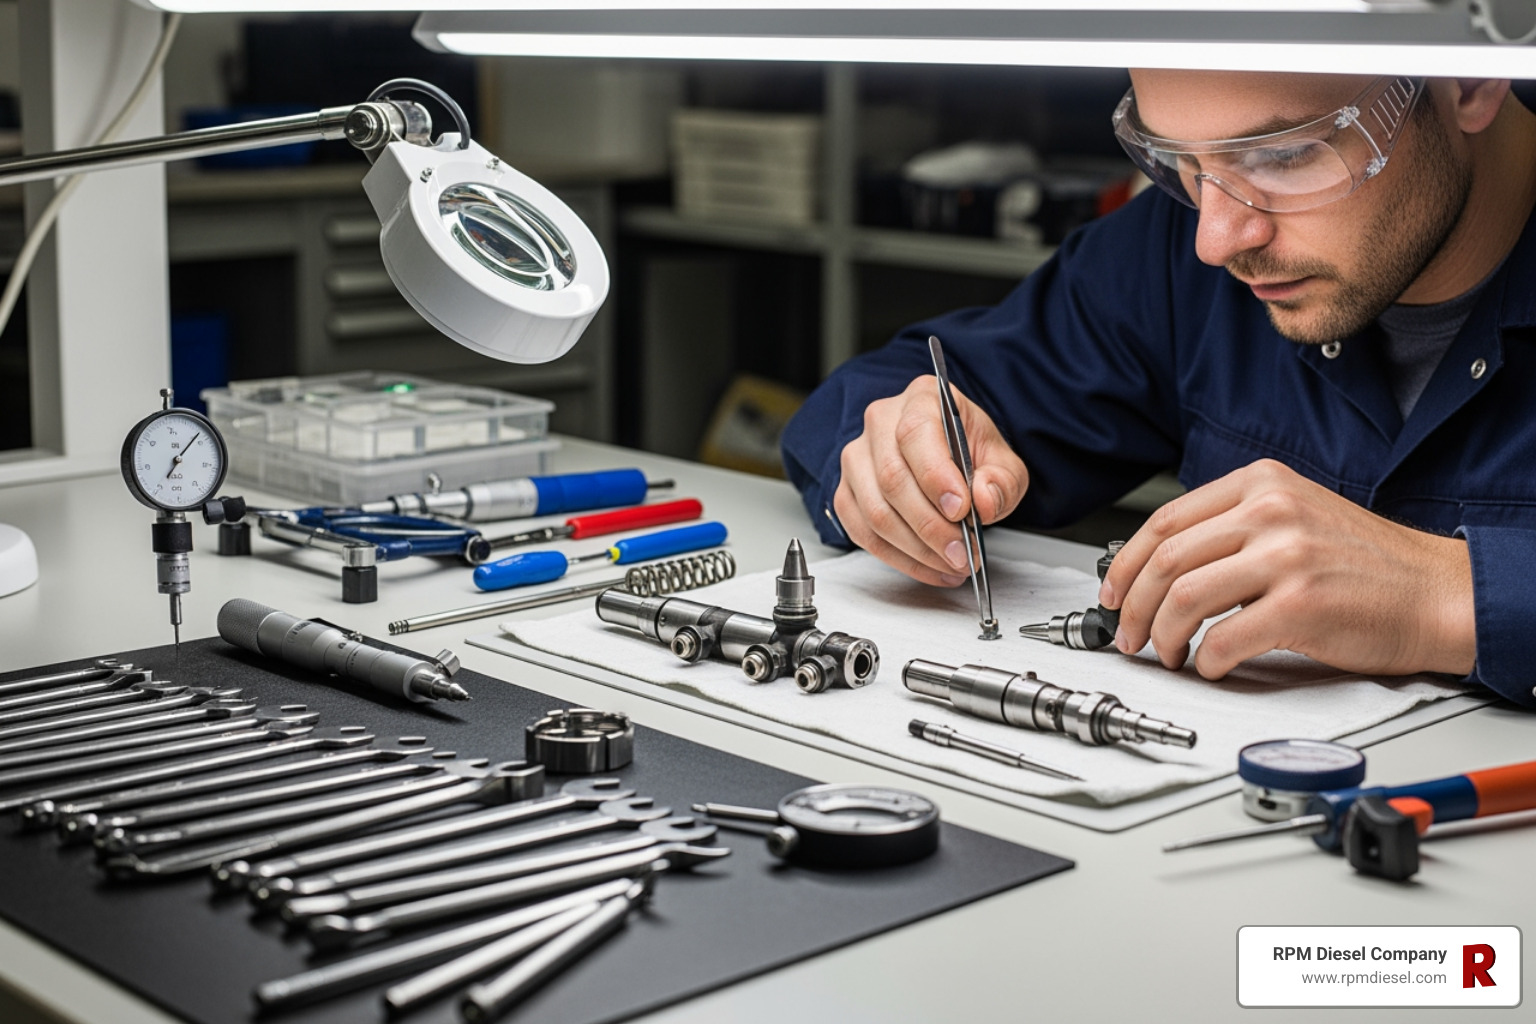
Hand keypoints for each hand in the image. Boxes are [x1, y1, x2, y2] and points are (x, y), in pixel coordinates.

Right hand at [834, 375, 1028, 585]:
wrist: (947, 457)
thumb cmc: (969, 452)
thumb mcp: (1002, 461)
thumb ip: (1002, 480)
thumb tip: (983, 501)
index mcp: (922, 399)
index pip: (916, 433)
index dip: (936, 476)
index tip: (961, 509)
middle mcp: (880, 423)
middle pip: (893, 478)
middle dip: (930, 526)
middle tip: (961, 552)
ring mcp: (857, 459)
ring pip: (875, 511)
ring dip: (916, 549)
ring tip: (952, 564)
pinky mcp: (847, 492)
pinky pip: (863, 533)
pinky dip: (898, 558)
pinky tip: (929, 567)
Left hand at [1100, 459, 1475, 678]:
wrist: (1438, 592)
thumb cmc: (1367, 564)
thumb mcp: (1296, 515)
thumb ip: (1234, 525)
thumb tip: (1161, 566)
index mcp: (1262, 483)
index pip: (1164, 521)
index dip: (1126, 564)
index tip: (1112, 592)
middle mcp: (1271, 511)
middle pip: (1165, 559)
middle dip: (1132, 605)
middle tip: (1128, 634)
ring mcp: (1287, 556)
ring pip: (1184, 598)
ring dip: (1163, 635)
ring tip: (1169, 653)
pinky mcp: (1302, 604)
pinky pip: (1223, 638)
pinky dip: (1206, 660)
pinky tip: (1212, 665)